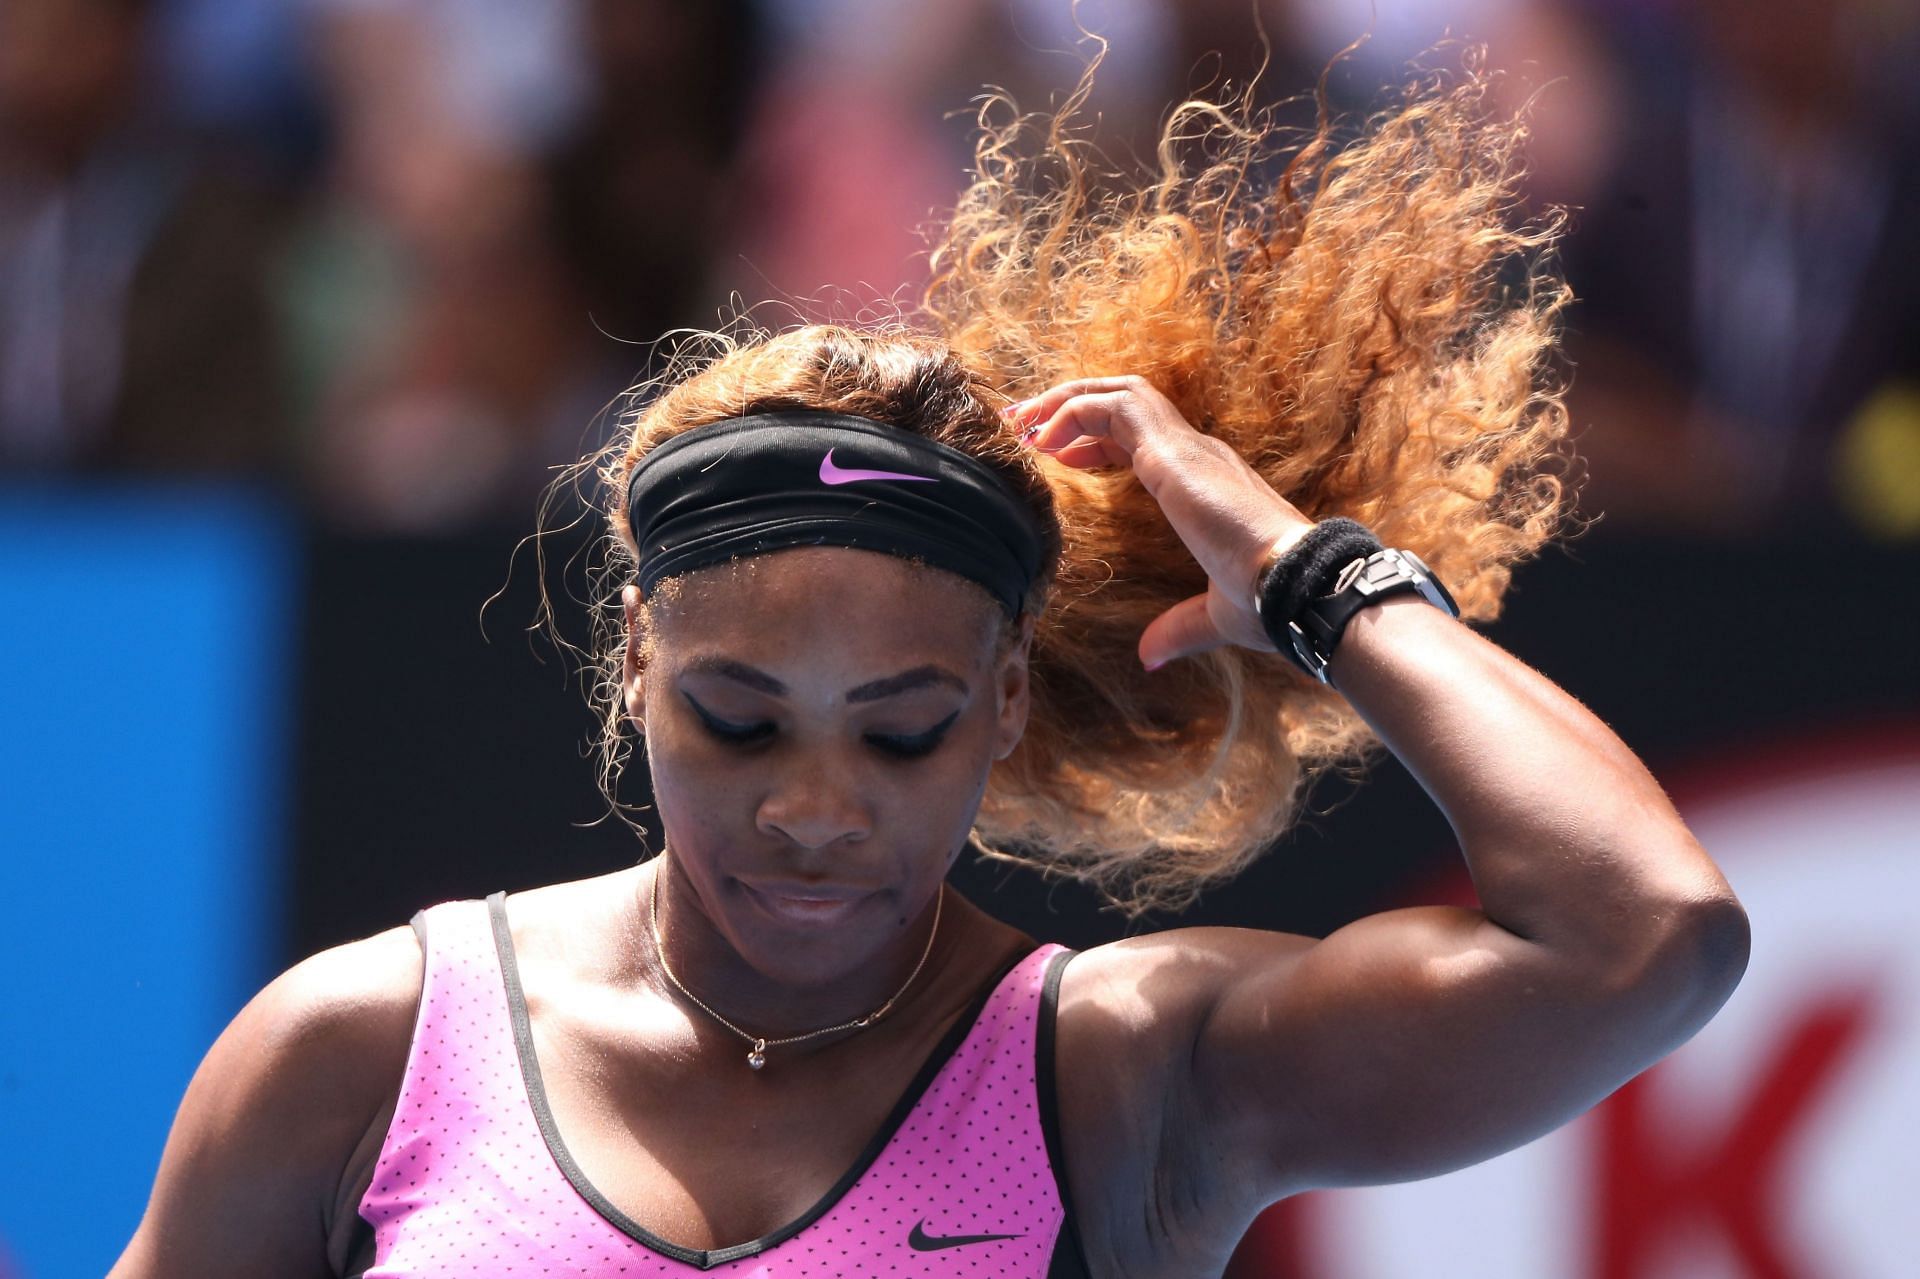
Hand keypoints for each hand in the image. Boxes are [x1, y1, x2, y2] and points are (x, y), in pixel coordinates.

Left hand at [1004, 375, 1315, 669]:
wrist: (1295, 584)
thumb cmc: (1269, 599)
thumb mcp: (1212, 615)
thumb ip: (1177, 629)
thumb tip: (1149, 656)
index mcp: (1202, 481)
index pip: (1140, 438)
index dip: (1093, 438)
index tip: (1054, 453)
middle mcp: (1195, 453)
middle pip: (1123, 402)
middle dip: (1069, 405)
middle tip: (1022, 422)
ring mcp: (1187, 447)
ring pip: (1116, 393)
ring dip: (1065, 401)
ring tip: (1024, 422)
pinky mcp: (1173, 453)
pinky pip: (1114, 409)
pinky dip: (1073, 413)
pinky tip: (1045, 441)